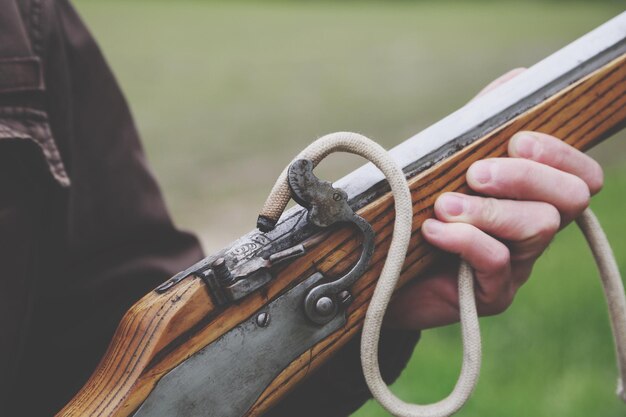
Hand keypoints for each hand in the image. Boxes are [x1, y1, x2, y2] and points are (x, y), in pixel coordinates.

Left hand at [385, 70, 603, 329]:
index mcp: (532, 195)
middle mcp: (534, 228)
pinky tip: (433, 230)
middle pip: (571, 198)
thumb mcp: (449, 159)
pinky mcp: (492, 293)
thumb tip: (518, 79)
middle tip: (476, 173)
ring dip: (490, 209)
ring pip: (538, 228)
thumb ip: (483, 122)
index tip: (517, 141)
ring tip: (444, 204)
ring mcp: (518, 264)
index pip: (581, 174)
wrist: (383, 268)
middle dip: (526, 177)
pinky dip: (465, 239)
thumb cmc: (419, 209)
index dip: (561, 154)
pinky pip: (497, 263)